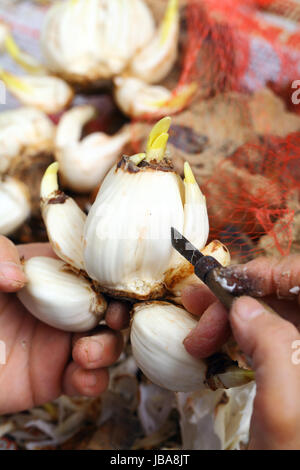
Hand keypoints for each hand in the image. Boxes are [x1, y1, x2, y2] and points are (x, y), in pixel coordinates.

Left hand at [0, 236, 129, 414]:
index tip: (115, 282)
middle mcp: (62, 306)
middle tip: (111, 318)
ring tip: (85, 353)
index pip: (88, 267)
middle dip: (118, 312)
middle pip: (106, 305)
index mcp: (49, 273)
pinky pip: (88, 379)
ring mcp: (61, 342)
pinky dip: (94, 380)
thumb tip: (20, 277)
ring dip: (108, 348)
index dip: (108, 273)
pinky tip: (81, 377)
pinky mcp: (55, 376)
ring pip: (106, 342)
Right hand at [182, 256, 299, 449]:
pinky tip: (216, 344)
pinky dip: (237, 334)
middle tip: (197, 311)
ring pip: (271, 313)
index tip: (223, 283)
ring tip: (198, 334)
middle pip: (283, 295)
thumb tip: (242, 308)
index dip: (265, 272)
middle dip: (236, 299)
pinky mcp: (292, 365)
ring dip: (230, 317)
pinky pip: (266, 335)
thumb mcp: (283, 408)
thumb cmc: (293, 456)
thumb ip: (271, 348)